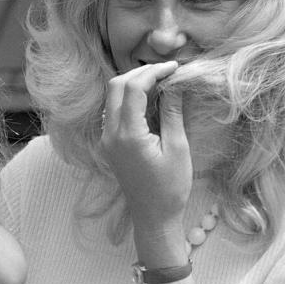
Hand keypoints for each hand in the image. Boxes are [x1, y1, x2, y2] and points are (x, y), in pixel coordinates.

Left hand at [100, 62, 191, 249]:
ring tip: (161, 81)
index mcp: (128, 135)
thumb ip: (172, 113)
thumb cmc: (170, 187)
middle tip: (166, 71)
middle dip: (140, 73)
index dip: (153, 72)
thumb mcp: (178, 148)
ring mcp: (106, 139)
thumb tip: (175, 84)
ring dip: (133, 84)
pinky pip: (114, 111)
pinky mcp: (109, 143)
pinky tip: (150, 99)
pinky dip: (129, 99)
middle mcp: (110, 134)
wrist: (152, 216)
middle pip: (116, 87)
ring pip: (112, 98)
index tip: (174, 67)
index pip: (133, 88)